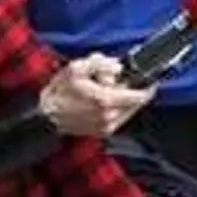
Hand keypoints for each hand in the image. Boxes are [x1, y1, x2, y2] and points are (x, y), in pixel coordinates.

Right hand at [39, 54, 153, 137]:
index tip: (153, 79)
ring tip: (108, 90)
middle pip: (137, 102)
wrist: (44, 116)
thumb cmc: (60, 91)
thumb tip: (119, 67)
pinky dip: (119, 108)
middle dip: (133, 90)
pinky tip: (105, 100)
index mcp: (105, 100)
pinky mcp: (103, 132)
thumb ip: (102, 63)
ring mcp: (106, 127)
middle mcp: (109, 116)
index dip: (149, 86)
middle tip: (119, 81)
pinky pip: (121, 117)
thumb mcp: (77, 68)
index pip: (141, 96)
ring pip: (130, 110)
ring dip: (126, 100)